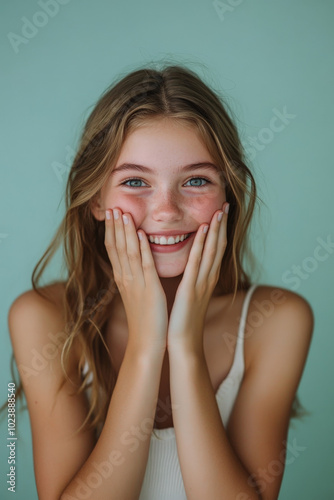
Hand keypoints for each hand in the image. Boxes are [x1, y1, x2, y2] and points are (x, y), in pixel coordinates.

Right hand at [104, 208, 167, 355]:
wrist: (146, 342)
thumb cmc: (144, 319)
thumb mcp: (136, 294)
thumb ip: (134, 277)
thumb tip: (134, 263)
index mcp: (123, 278)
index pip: (113, 249)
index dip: (111, 230)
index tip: (111, 213)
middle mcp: (126, 278)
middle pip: (116, 247)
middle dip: (114, 225)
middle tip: (112, 206)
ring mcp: (136, 282)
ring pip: (128, 251)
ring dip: (125, 231)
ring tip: (123, 212)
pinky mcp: (149, 288)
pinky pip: (144, 265)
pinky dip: (141, 248)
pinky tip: (140, 233)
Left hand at [167, 203, 228, 353]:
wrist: (183, 343)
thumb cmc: (183, 321)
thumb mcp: (190, 296)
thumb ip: (192, 281)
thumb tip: (190, 270)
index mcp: (205, 279)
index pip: (215, 250)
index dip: (219, 231)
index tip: (220, 213)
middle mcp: (207, 278)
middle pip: (218, 246)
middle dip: (222, 225)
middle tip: (225, 204)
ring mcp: (201, 282)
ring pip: (211, 250)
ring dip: (216, 229)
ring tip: (219, 210)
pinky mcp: (191, 288)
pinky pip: (197, 261)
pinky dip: (201, 243)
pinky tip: (203, 229)